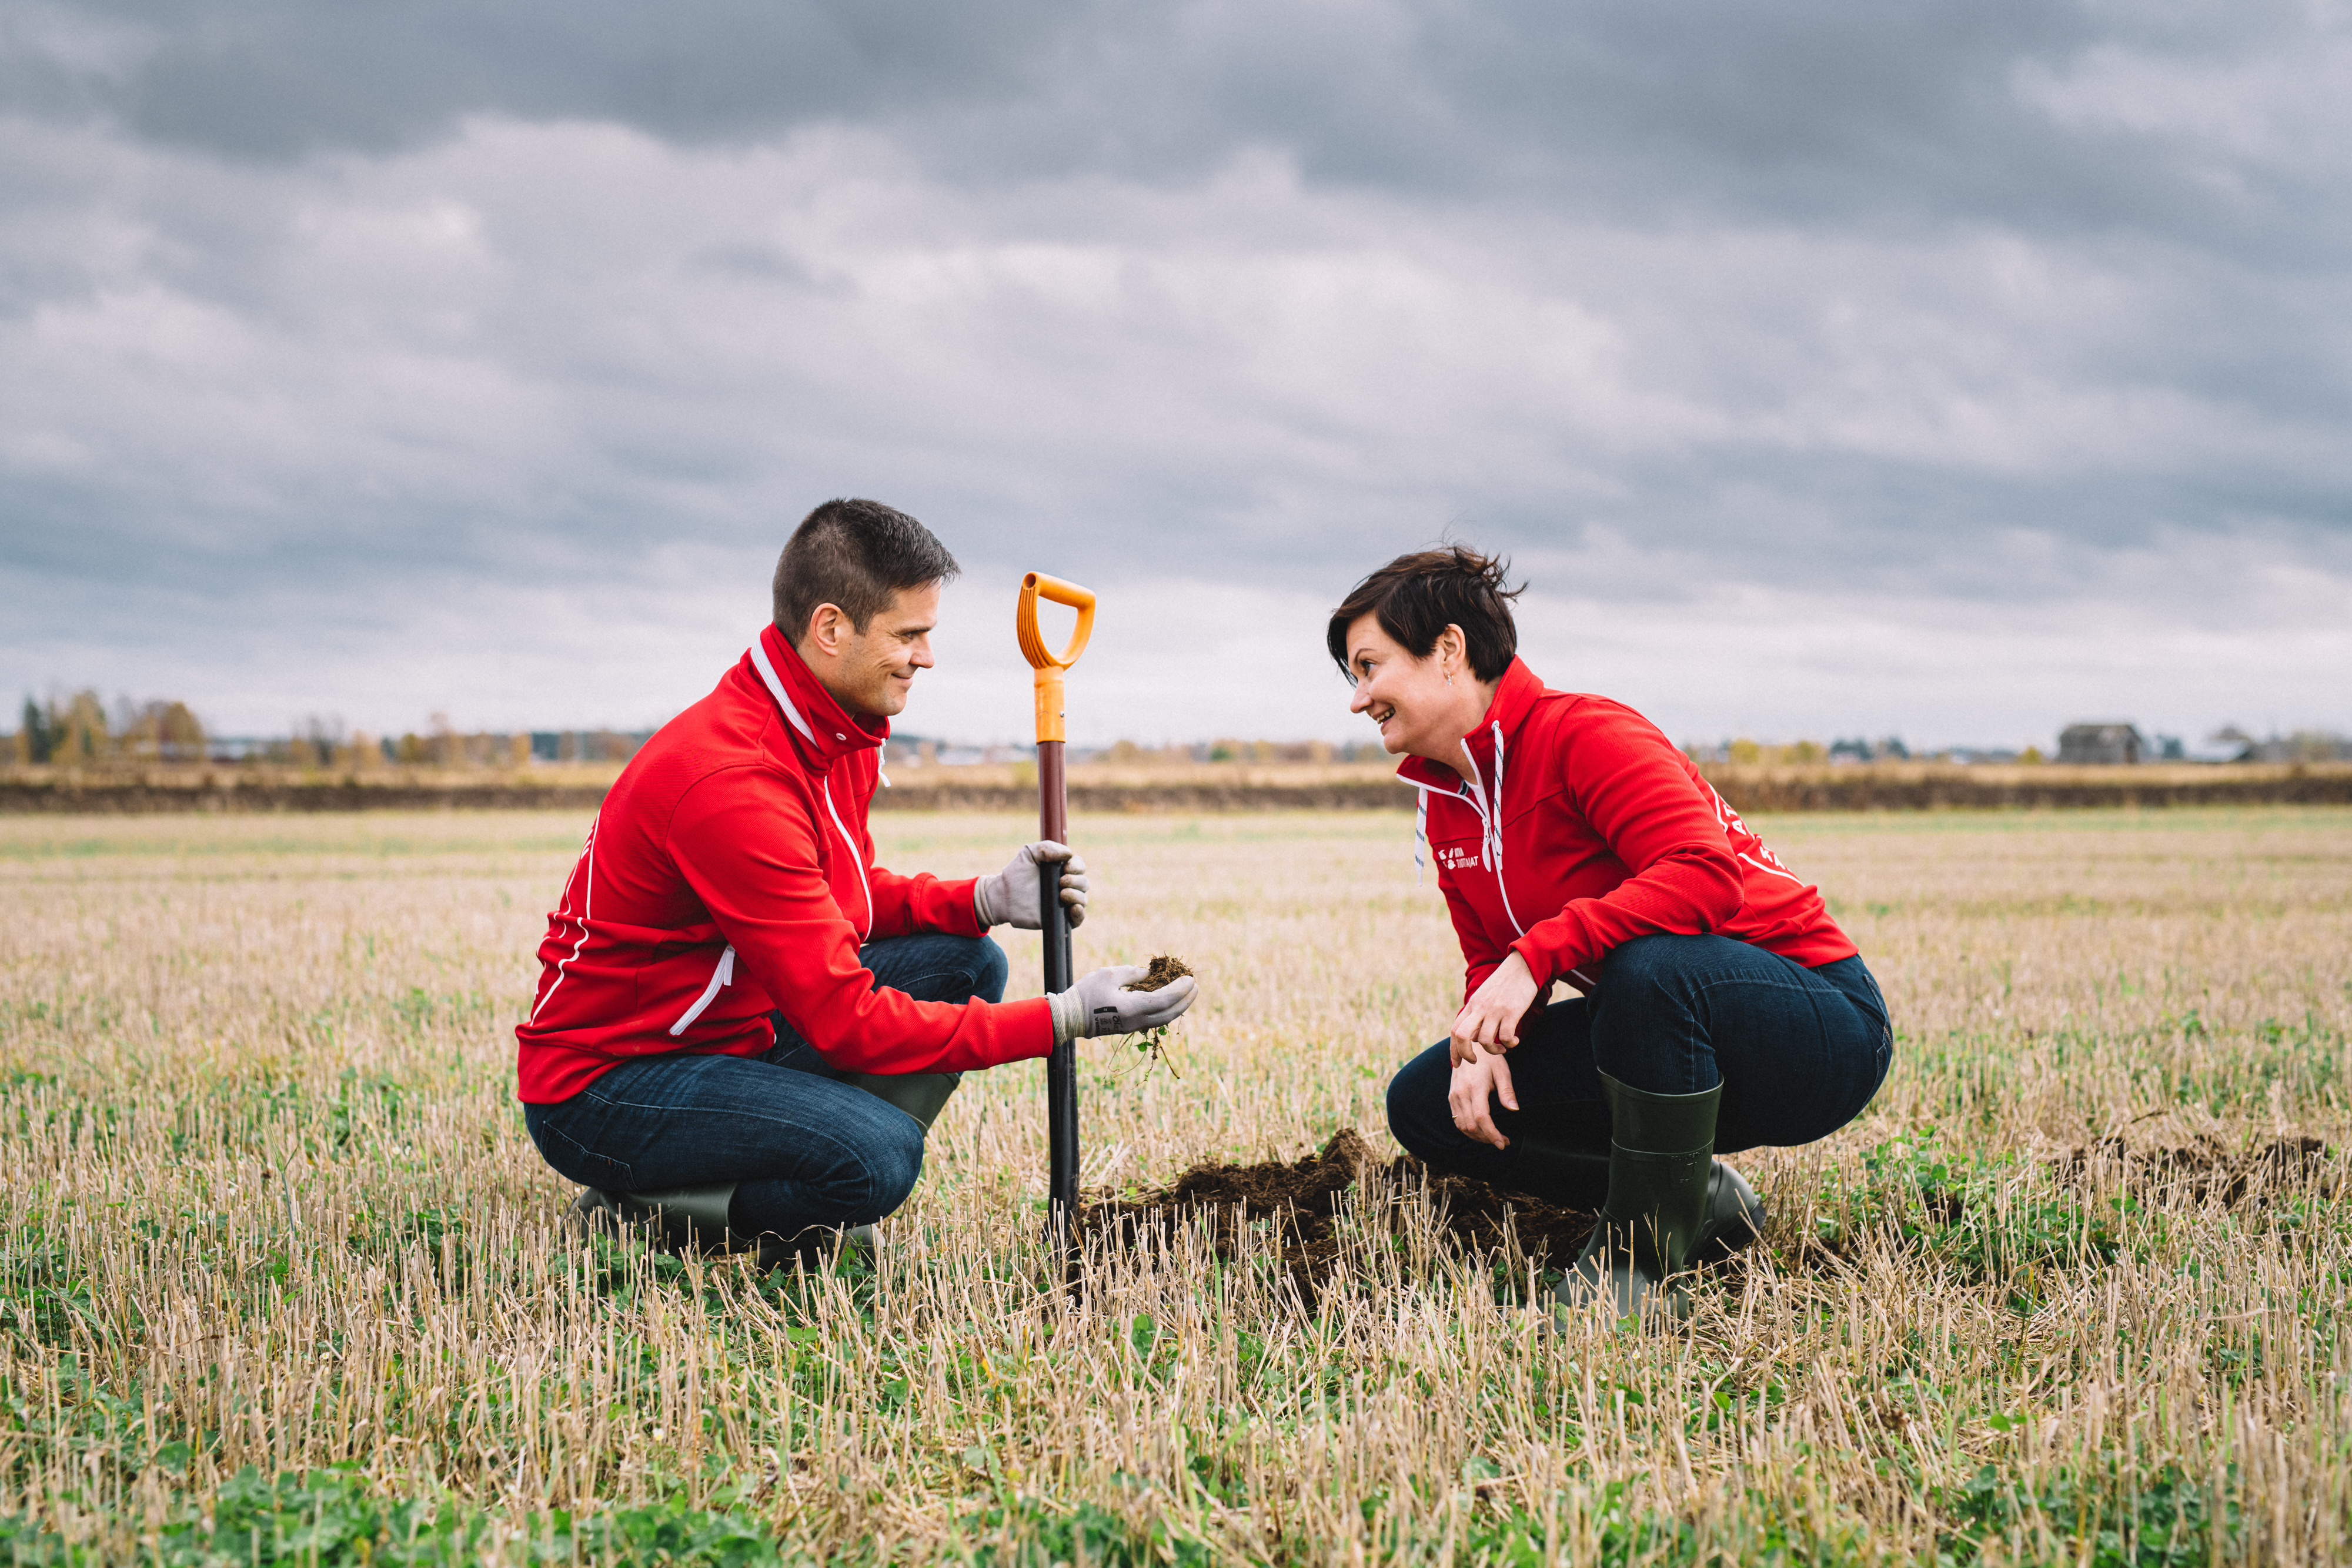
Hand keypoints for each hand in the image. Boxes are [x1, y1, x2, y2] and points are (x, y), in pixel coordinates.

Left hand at [974, 841, 1088, 929]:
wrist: (1003, 896)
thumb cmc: (1016, 873)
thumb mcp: (1029, 853)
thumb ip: (1046, 848)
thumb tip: (1069, 854)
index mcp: (1061, 870)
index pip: (1079, 866)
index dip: (1077, 866)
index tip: (1066, 867)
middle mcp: (1066, 886)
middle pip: (1084, 883)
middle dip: (1077, 881)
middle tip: (1061, 882)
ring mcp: (1063, 903)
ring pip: (1083, 900)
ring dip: (1077, 896)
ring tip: (1062, 894)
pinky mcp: (1059, 919)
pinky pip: (1078, 919)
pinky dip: (1080, 914)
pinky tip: (1073, 908)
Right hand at [1049, 963, 1199, 1042]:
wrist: (1069, 1018)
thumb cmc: (1086, 993)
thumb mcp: (1109, 975)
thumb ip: (1132, 974)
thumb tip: (1150, 974)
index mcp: (1133, 1008)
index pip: (1165, 1000)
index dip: (1180, 990)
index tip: (1190, 979)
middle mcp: (1137, 1021)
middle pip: (1170, 1013)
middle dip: (1185, 1000)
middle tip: (1195, 986)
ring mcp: (1133, 1027)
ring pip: (1164, 1019)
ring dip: (1178, 1006)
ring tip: (1187, 993)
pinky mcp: (1129, 1027)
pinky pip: (1155, 1020)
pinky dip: (1166, 1010)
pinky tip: (1169, 1001)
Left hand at [1448, 951, 1541, 1065]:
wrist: (1522, 966)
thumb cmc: (1505, 984)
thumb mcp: (1485, 996)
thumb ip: (1477, 1014)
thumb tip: (1474, 1037)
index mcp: (1472, 1005)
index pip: (1455, 1030)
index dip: (1453, 1050)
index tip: (1457, 1064)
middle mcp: (1480, 1008)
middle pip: (1462, 1036)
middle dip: (1465, 1054)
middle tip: (1475, 1062)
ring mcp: (1495, 1010)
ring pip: (1484, 1040)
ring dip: (1493, 1050)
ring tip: (1502, 1047)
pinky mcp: (1511, 1012)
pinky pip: (1505, 1037)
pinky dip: (1510, 1044)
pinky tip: (1515, 1041)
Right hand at [1448, 1048, 1518, 1149]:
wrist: (1469, 1046)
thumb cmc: (1489, 1059)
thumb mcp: (1502, 1071)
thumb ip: (1507, 1091)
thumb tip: (1514, 1109)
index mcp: (1475, 1087)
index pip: (1482, 1118)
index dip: (1492, 1134)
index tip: (1502, 1143)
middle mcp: (1461, 1093)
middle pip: (1472, 1125)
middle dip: (1488, 1138)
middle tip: (1503, 1141)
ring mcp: (1454, 1096)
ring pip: (1463, 1126)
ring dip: (1478, 1137)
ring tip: (1493, 1138)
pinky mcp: (1451, 1098)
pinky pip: (1457, 1120)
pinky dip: (1469, 1130)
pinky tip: (1481, 1131)